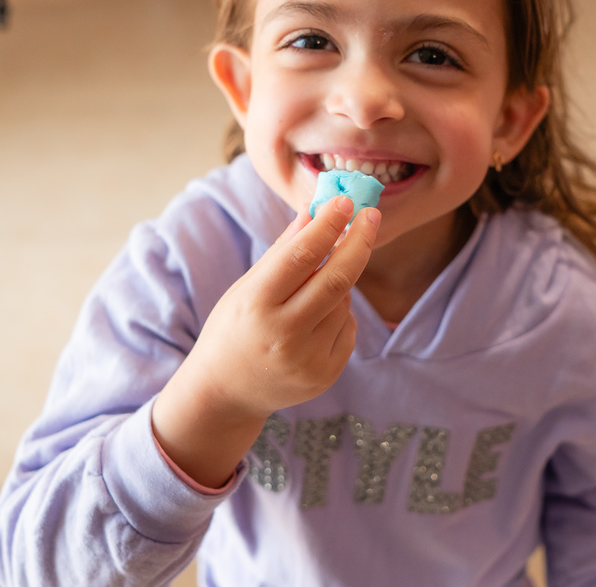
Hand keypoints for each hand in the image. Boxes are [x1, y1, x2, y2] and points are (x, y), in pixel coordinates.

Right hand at [151, 197, 379, 486]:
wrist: (224, 393)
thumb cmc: (233, 328)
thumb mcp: (247, 286)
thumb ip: (283, 250)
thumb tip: (315, 210)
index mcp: (256, 303)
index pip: (301, 256)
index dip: (328, 226)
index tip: (346, 202)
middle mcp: (283, 334)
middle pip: (337, 278)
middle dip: (359, 241)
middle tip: (371, 216)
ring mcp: (307, 359)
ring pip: (344, 301)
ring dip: (338, 284)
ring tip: (309, 294)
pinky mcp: (324, 375)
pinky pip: (347, 327)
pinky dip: (339, 314)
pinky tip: (313, 323)